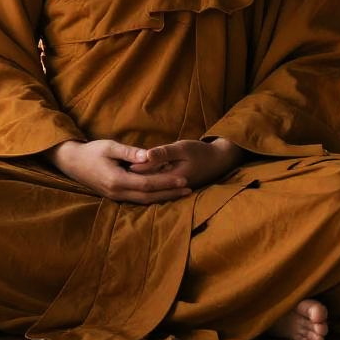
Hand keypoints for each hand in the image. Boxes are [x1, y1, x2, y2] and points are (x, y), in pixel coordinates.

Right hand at [45, 139, 192, 204]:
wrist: (72, 162)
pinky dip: (152, 197)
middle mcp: (117, 192)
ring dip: (163, 197)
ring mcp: (116, 196)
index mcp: (117, 180)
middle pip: (149, 196)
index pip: (147, 184)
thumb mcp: (110, 146)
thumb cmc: (91, 151)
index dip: (166, 183)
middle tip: (189, 189)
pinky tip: (163, 193)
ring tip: (180, 193)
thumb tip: (148, 155)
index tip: (183, 180)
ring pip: (144, 200)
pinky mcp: (115, 196)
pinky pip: (137, 199)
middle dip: (169, 193)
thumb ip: (129, 152)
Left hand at [128, 138, 244, 189]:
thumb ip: (163, 153)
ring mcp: (173, 191)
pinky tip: (138, 179)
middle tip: (119, 168)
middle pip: (147, 186)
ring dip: (139, 183)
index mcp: (172, 179)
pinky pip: (157, 189)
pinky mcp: (175, 190)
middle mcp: (171, 189)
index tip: (122, 162)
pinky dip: (147, 184)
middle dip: (134, 178)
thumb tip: (145, 155)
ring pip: (151, 190)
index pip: (148, 176)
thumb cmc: (201, 151)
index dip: (135, 169)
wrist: (220, 160)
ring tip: (125, 174)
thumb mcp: (182, 148)